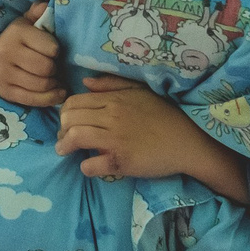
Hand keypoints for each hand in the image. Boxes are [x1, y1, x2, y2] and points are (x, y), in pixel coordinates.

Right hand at [0, 1, 62, 107]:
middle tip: (54, 66)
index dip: (56, 51)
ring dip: (53, 84)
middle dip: (55, 68)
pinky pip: (34, 100)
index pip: (51, 47)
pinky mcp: (6, 92)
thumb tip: (45, 5)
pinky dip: (50, 98)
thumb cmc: (17, 41)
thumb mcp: (25, 22)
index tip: (54, 51)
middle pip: (46, 68)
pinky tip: (56, 92)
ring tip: (55, 79)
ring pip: (41, 85)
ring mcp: (4, 74)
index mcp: (16, 32)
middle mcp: (6, 52)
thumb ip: (37, 13)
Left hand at [56, 74, 246, 200]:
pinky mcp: (122, 162)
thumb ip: (111, 84)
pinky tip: (88, 167)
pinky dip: (85, 167)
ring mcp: (116, 140)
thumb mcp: (139, 91)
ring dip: (65, 146)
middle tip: (64, 139)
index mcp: (114, 100)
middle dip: (61, 130)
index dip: (65, 113)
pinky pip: (93, 165)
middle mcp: (111, 117)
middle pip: (70, 119)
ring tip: (65, 151)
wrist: (188, 140)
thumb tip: (85, 83)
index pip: (74, 102)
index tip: (67, 122)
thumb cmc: (164, 115)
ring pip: (76, 137)